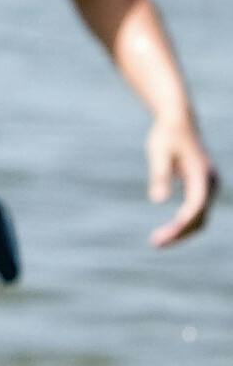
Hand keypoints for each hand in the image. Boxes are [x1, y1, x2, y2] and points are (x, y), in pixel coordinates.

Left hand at [147, 120, 215, 246]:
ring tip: (157, 242)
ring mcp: (208, 186)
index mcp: (202, 174)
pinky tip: (166, 232)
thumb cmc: (166, 135)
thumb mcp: (159, 152)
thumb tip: (158, 200)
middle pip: (200, 217)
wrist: (178, 121)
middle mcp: (210, 182)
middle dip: (180, 233)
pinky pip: (196, 212)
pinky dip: (183, 225)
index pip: (195, 207)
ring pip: (200, 218)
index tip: (163, 237)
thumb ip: (159, 175)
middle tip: (155, 244)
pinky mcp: (201, 187)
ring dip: (181, 232)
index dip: (181, 225)